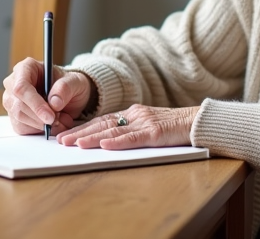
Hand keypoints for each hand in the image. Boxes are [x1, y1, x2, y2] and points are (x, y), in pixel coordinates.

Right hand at [2, 57, 93, 135]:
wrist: (70, 96)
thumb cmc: (69, 84)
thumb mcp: (75, 82)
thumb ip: (65, 88)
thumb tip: (54, 103)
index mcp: (26, 68)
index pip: (21, 87)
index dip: (35, 104)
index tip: (50, 117)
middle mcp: (14, 83)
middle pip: (18, 106)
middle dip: (40, 117)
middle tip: (59, 119)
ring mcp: (12, 100)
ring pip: (19, 119)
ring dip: (41, 125)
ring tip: (60, 119)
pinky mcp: (14, 116)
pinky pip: (22, 128)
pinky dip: (38, 130)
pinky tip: (51, 124)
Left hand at [57, 104, 199, 149]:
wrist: (199, 122)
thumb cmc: (175, 128)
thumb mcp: (149, 126)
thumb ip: (131, 130)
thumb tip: (107, 141)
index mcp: (132, 113)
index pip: (102, 120)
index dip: (83, 127)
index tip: (65, 134)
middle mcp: (135, 115)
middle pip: (103, 123)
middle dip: (80, 132)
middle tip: (60, 140)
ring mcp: (145, 122)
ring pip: (114, 130)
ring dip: (92, 137)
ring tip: (75, 144)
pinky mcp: (156, 133)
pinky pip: (134, 138)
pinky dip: (118, 142)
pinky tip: (105, 145)